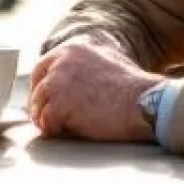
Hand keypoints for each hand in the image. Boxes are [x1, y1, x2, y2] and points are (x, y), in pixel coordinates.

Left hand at [28, 40, 162, 142]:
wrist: (144, 102)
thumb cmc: (133, 88)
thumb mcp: (108, 61)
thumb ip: (87, 65)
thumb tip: (76, 81)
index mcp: (73, 50)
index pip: (43, 66)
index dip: (39, 84)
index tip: (40, 97)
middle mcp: (62, 63)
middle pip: (39, 87)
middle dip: (38, 104)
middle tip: (42, 118)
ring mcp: (59, 83)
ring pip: (40, 105)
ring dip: (44, 119)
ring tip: (53, 128)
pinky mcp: (60, 105)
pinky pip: (47, 121)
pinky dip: (51, 129)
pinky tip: (60, 132)